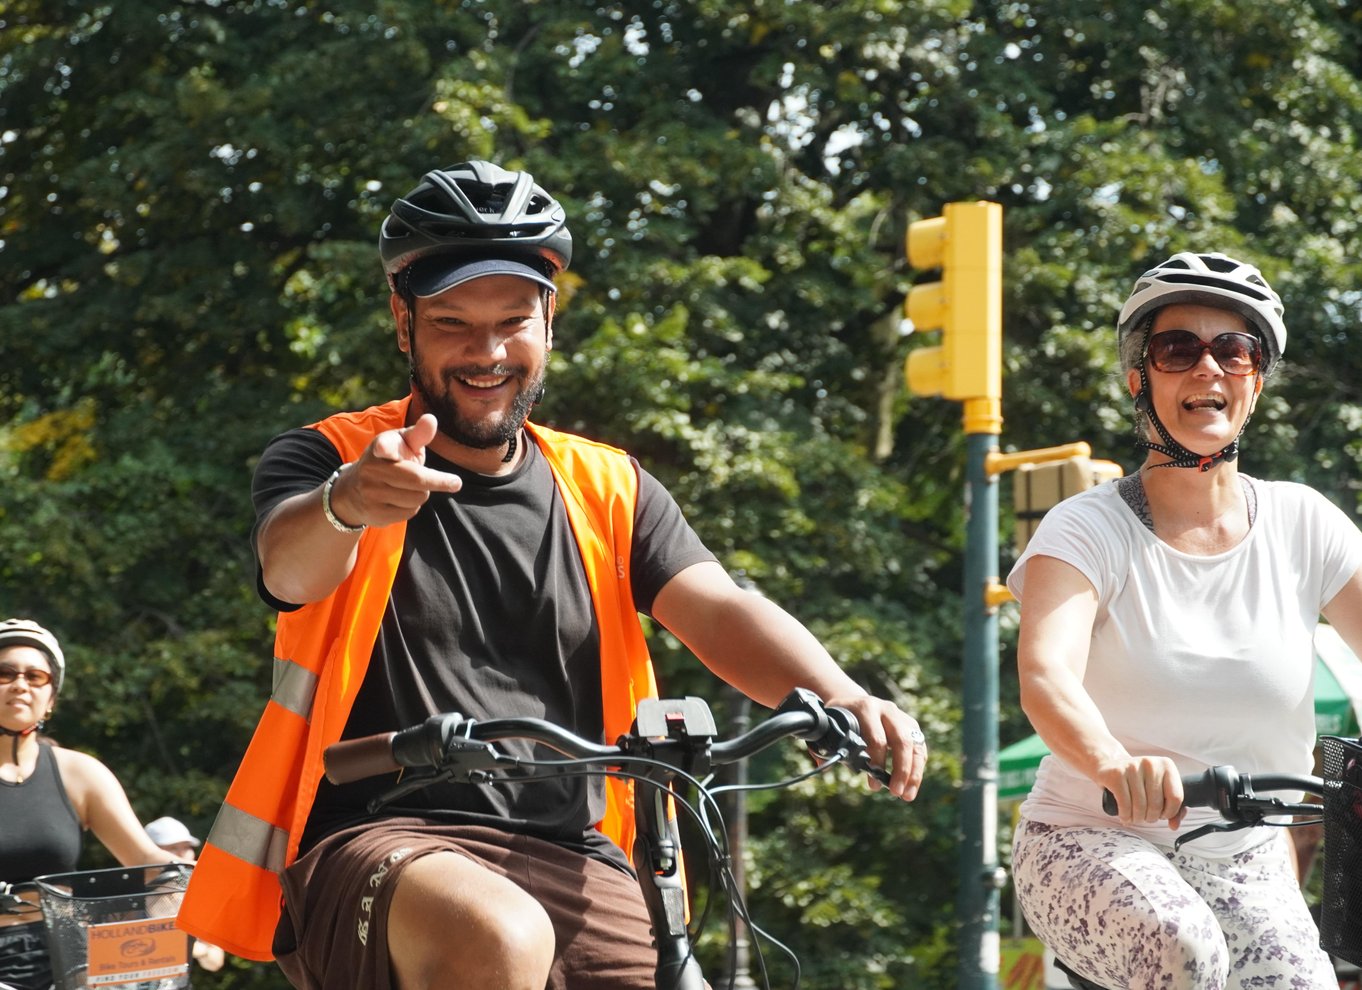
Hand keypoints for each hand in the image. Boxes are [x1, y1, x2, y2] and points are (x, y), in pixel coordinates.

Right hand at [330, 415, 462, 527]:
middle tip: (453, 482)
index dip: (384, 448)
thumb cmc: (390, 460)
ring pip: (417, 499)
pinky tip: (401, 500)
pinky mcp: (374, 513)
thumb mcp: (402, 443)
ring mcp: (371, 493)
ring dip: (422, 494)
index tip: (382, 449)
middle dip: (438, 481)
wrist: (353, 489)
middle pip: (417, 480)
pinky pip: (409, 513)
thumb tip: (431, 419)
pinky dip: (412, 507)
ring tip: (411, 488)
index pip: (383, 447)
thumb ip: (419, 434)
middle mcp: (371, 469)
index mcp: (380, 446)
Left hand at [824, 694, 926, 800]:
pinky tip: (911, 785)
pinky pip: (919, 748)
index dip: (877, 763)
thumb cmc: (840, 717)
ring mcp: (901, 717)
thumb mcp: (831, 724)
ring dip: (914, 773)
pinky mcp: (911, 726)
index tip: (873, 784)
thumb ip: (826, 744)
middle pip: (902, 741)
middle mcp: (887, 710)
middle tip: (896, 793)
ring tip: (907, 796)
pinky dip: (918, 768)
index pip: (877, 738)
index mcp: (866, 708)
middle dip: (901, 770)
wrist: (853, 701)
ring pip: (915, 745)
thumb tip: (823, 766)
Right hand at [1097, 754, 1185, 828]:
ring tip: (1135, 817)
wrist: (1110, 765)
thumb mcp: (1158, 788)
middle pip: (1156, 804)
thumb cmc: (1138, 781)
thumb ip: (1172, 806)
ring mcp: (1132, 767)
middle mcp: (1150, 764)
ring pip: (1140, 806)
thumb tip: (1174, 825)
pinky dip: (1125, 815)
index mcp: (1166, 765)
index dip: (1169, 812)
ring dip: (1137, 818)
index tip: (1161, 814)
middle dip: (1151, 817)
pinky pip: (1125, 804)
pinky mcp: (1116, 774)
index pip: (1176, 797)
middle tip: (1145, 817)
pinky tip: (1125, 816)